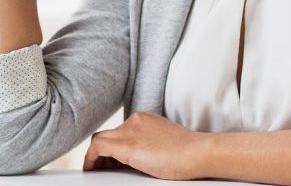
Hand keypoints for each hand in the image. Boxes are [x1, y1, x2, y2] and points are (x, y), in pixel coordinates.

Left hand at [82, 111, 209, 180]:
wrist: (199, 153)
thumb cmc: (190, 154)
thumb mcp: (166, 144)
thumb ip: (150, 146)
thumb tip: (138, 160)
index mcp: (146, 119)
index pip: (121, 131)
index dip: (114, 148)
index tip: (113, 162)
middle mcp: (136, 120)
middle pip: (109, 134)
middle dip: (104, 153)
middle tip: (103, 169)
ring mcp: (130, 129)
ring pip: (101, 140)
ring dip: (96, 157)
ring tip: (96, 171)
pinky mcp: (127, 144)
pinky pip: (97, 147)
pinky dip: (91, 159)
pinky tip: (92, 170)